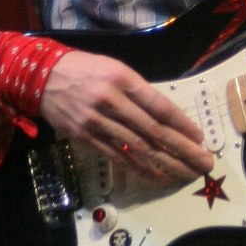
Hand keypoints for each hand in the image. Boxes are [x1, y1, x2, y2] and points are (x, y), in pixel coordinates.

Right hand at [39, 50, 214, 182]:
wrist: (42, 77)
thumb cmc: (86, 69)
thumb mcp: (116, 68)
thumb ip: (139, 92)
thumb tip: (166, 117)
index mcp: (123, 79)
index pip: (160, 106)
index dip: (182, 124)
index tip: (200, 138)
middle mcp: (112, 101)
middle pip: (154, 131)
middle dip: (182, 149)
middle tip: (204, 162)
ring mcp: (97, 122)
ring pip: (138, 148)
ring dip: (166, 164)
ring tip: (186, 173)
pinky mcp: (85, 138)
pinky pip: (117, 157)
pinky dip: (140, 169)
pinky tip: (157, 177)